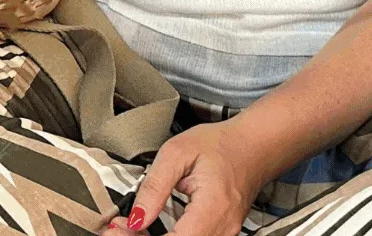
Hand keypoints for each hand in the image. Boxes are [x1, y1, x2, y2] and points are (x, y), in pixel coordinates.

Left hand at [114, 121, 266, 235]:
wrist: (253, 146)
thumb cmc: (221, 144)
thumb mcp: (178, 152)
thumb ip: (154, 187)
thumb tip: (136, 218)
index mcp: (213, 208)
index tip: (117, 229)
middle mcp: (222, 229)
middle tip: (119, 228)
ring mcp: (224, 235)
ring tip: (130, 228)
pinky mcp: (221, 235)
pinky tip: (148, 231)